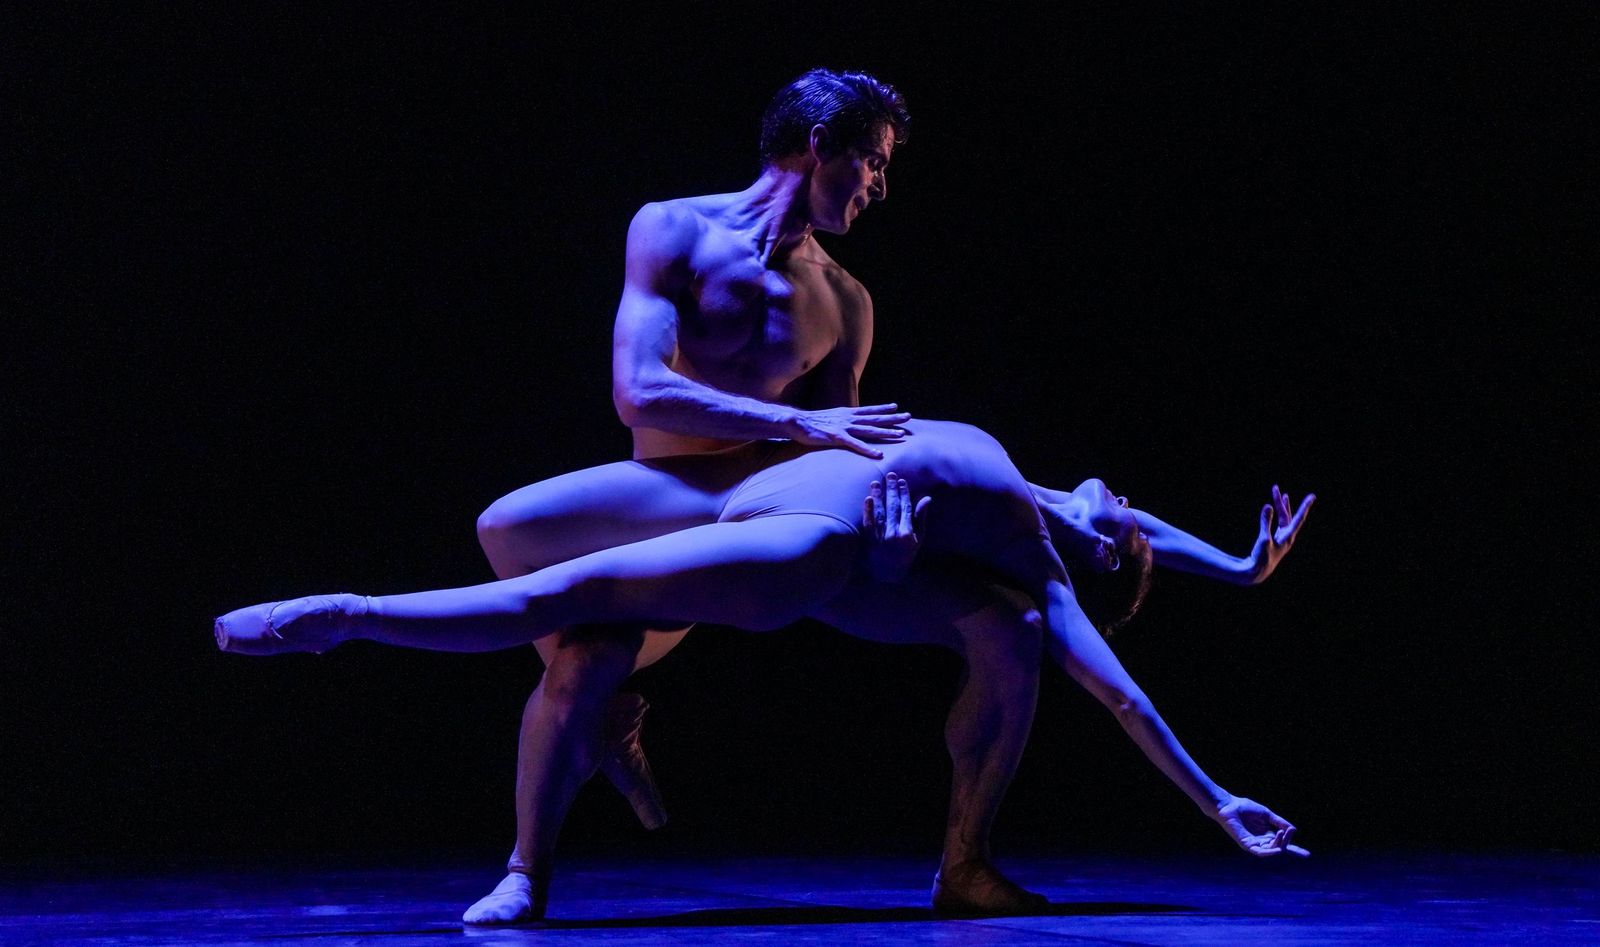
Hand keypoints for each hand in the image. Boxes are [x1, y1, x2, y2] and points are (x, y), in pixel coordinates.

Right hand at [789, 403, 911, 458]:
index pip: (869, 410)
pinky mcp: (837, 438)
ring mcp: (844, 428)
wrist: (797, 422)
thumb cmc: (811, 422)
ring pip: (870, 430)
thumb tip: (846, 423)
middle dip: (893, 418)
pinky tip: (879, 454)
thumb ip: (840, 420)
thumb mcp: (829, 418)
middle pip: (875, 418)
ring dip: (886, 432)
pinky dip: (869, 449)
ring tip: (901, 435)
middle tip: (908, 416)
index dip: (883, 408)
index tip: (896, 406)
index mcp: (846, 413)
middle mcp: (849, 418)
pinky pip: (856, 445)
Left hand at [861, 471, 930, 582]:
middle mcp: (894, 533)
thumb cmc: (906, 555)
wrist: (889, 575)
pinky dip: (868, 511)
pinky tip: (868, 499)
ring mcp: (881, 537)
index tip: (901, 481)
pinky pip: (868, 523)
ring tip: (876, 482)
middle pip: (893, 507)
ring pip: (880, 512)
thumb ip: (921, 517)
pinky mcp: (869, 541)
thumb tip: (926, 498)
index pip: (905, 507)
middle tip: (889, 475)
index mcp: (907, 532)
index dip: (903, 493)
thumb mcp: (918, 539)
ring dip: (878, 496)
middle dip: (891, 490)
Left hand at [1212, 795, 1309, 856]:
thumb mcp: (1266, 814)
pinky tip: (1278, 850)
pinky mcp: (1247, 845)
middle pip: (1280, 847)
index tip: (1307, 855)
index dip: (1295, 850)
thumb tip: (1293, 829)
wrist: (1229, 805)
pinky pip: (1260, 852)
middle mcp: (1262, 841)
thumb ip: (1279, 822)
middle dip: (1287, 840)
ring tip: (1281, 833)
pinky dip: (1270, 852)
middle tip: (1290, 832)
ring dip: (1280, 843)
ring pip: (1272, 850)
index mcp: (1267, 834)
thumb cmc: (1245, 808)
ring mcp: (1255, 844)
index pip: (1283, 844)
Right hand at [1239, 485, 1315, 585]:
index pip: (1298, 518)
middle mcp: (1287, 536)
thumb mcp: (1263, 539)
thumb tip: (1268, 506)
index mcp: (1288, 537)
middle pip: (1287, 515)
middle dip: (1282, 502)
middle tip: (1276, 488)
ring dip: (1281, 507)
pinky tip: (1274, 510)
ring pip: (1283, 519)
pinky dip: (1276, 515)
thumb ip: (1266, 522)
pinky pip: (1278, 523)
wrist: (1257, 571)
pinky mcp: (1275, 540)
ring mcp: (1282, 538)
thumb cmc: (1261, 557)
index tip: (1312, 496)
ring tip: (1281, 495)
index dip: (1305, 507)